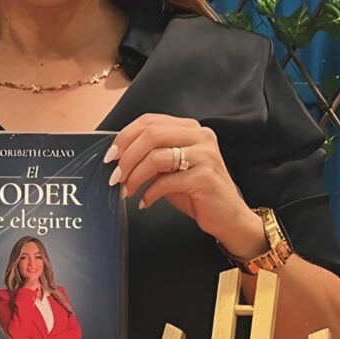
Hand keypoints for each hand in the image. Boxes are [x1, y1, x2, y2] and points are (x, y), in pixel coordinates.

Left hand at [104, 113, 267, 259]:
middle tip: (114, 175)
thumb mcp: (171, 168)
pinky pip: (167, 181)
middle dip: (126, 156)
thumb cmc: (197, 192)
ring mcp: (205, 155)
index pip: (150, 121)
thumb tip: (118, 156)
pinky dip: (150, 193)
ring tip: (126, 190)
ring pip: (156, 156)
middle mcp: (200, 136)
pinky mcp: (205, 177)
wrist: (228, 217)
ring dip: (135, 175)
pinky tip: (145, 202)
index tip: (110, 155)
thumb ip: (151, 156)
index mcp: (189, 128)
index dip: (125, 137)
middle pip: (151, 134)